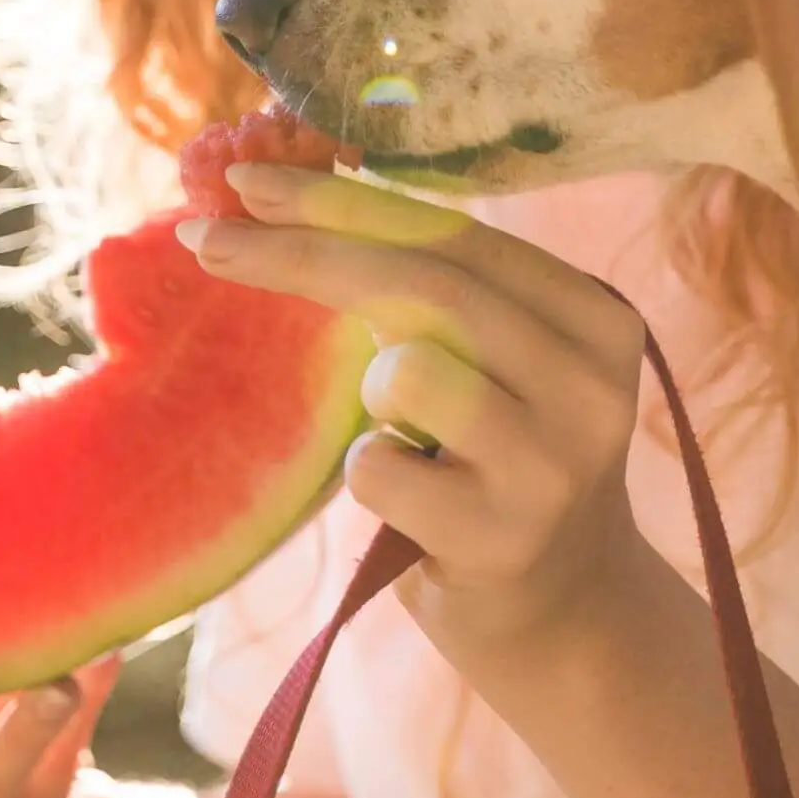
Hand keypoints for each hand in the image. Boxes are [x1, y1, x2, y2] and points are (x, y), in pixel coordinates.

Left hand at [177, 163, 650, 665]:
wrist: (567, 615)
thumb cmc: (501, 465)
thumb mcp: (503, 366)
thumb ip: (441, 292)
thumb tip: (289, 202)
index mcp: (593, 318)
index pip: (456, 232)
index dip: (346, 200)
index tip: (248, 182)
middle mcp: (590, 383)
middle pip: (425, 284)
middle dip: (303, 251)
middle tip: (205, 237)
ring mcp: (552, 464)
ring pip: (405, 369)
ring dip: (372, 392)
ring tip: (411, 437)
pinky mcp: (501, 538)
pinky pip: (377, 469)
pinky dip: (370, 476)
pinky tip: (417, 506)